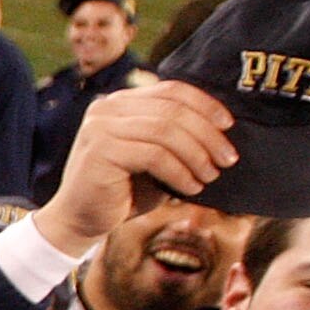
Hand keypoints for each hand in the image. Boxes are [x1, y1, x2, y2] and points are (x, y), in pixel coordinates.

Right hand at [34, 78, 235, 254]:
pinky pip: (154, 156)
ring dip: (196, 155)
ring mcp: (100, 127)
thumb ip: (175, 135)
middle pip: (173, 110)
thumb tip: (221, 128)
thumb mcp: (154, 155)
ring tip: (209, 176)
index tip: (228, 126)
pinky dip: (179, 172)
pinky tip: (189, 188)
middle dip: (208, 135)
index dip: (206, 105)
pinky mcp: (100, 151)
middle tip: (227, 159)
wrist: (80, 219)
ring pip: (166, 131)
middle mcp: (106, 108)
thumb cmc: (123, 189)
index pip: (172, 90)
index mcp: (120, 102)